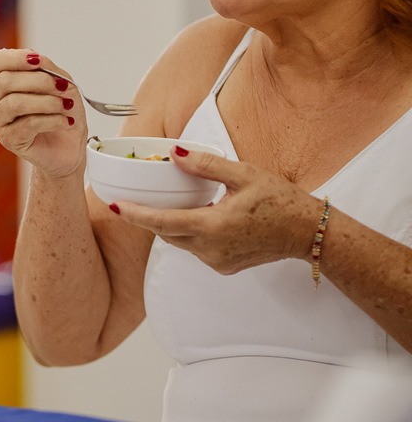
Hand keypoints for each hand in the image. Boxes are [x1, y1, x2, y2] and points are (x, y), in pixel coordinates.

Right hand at [0, 48, 87, 178]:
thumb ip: (47, 68)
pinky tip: (65, 122)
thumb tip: (36, 59)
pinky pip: (28, 124)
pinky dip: (52, 120)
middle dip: (39, 81)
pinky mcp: (8, 139)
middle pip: (6, 81)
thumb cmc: (63, 112)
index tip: (39, 61)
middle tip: (63, 87)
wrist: (69, 146)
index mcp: (5, 81)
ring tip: (67, 106)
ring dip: (47, 102)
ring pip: (15, 103)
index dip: (15, 58)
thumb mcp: (61, 82)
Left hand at [108, 146, 321, 274]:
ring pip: (180, 242)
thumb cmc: (282, 200)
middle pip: (166, 233)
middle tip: (139, 199)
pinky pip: (196, 249)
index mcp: (212, 227)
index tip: (113, 206)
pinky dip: (193, 234)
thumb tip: (175, 154)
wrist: (308, 232)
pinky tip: (207, 219)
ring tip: (181, 203)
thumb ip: (206, 166)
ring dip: (175, 224)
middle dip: (151, 217)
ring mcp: (216, 261)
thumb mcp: (245, 175)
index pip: (161, 222)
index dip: (134, 215)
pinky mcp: (223, 267)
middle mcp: (209, 249)